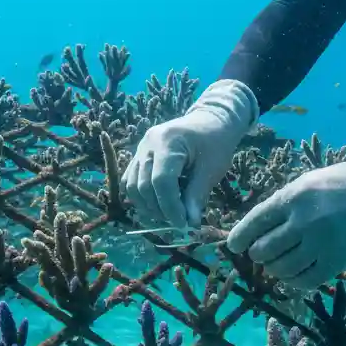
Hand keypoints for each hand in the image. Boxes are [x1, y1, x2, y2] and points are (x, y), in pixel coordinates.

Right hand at [123, 79, 257, 228]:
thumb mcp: (211, 169)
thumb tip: (190, 224)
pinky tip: (157, 206)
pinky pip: (130, 181)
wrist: (210, 121)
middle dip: (160, 209)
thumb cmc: (215, 143)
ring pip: (131, 186)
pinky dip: (141, 197)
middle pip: (143, 186)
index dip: (170, 206)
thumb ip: (197, 196)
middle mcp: (148, 144)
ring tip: (168, 215)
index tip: (183, 224)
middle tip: (178, 222)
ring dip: (148, 206)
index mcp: (168, 142)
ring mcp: (140, 149)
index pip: (161, 181)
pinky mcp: (138, 156)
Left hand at [226, 144, 345, 289]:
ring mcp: (321, 244)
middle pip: (264, 250)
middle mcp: (304, 222)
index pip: (254, 223)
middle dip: (258, 254)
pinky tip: (295, 273)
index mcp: (292, 198)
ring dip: (274, 269)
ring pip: (281, 269)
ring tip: (278, 263)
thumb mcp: (304, 185)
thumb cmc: (336, 186)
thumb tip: (251, 235)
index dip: (239, 238)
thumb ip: (278, 207)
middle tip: (262, 252)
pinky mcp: (337, 262)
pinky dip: (294, 281)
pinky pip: (305, 281)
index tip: (234, 246)